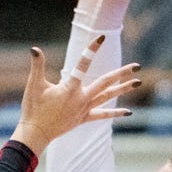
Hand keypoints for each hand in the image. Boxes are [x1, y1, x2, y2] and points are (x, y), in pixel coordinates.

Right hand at [10, 35, 139, 153]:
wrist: (36, 133)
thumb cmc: (34, 108)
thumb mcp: (34, 85)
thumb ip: (37, 66)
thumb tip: (34, 48)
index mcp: (70, 88)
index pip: (82, 64)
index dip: (91, 50)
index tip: (101, 38)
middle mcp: (81, 98)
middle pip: (105, 83)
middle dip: (122, 73)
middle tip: (137, 66)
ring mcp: (84, 109)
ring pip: (107, 97)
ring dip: (123, 89)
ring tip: (138, 82)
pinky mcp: (84, 119)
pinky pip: (102, 115)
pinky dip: (115, 113)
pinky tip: (129, 112)